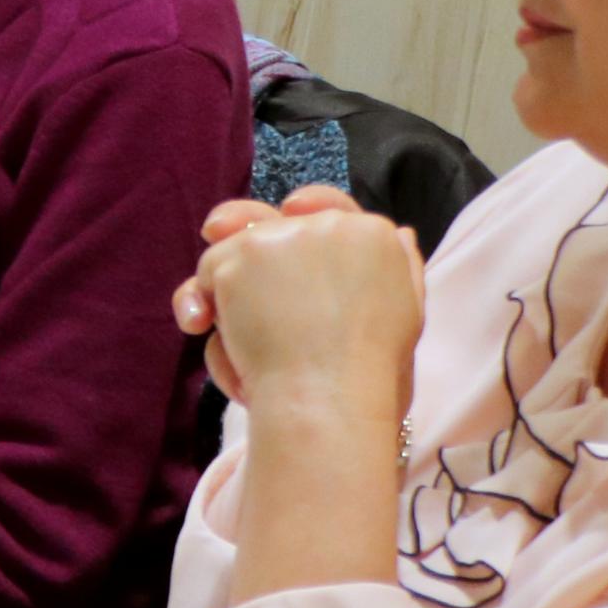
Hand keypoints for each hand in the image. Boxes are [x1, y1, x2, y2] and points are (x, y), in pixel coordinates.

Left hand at [173, 186, 424, 412]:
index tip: (290, 214)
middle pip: (275, 220)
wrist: (331, 398)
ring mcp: (283, 236)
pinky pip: (205, 274)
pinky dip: (199, 305)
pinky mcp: (241, 256)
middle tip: (220, 238)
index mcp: (376, 236)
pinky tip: (211, 332)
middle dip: (245, 234)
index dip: (308, 213)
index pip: (333, 209)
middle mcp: (330, 225)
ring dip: (226, 286)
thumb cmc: (373, 374)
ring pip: (235, 248)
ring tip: (224, 328)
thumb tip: (402, 233)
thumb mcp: (407, 315)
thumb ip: (399, 269)